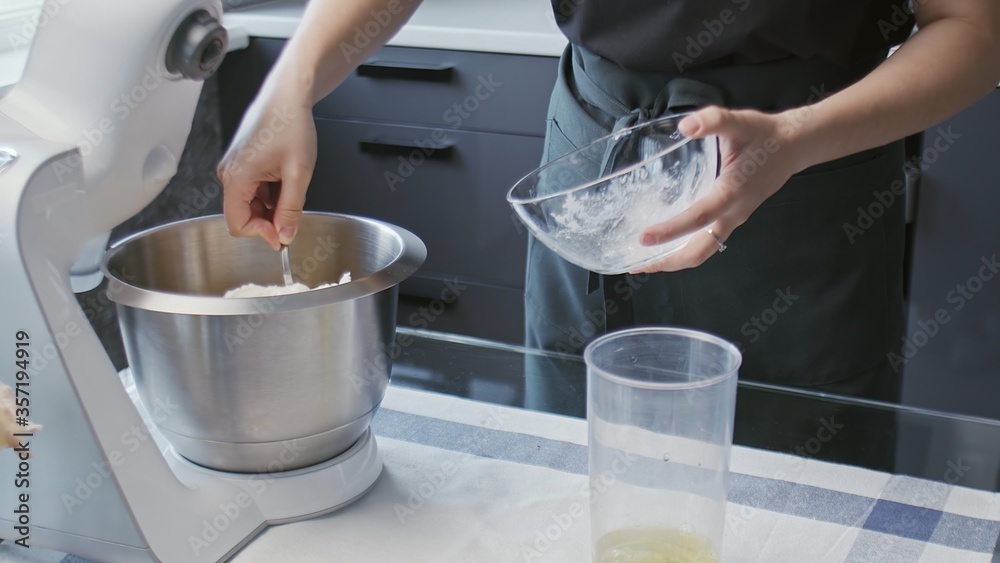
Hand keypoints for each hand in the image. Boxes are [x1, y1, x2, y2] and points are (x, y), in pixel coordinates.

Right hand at [217, 86, 316, 250]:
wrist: (288, 96)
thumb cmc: (291, 125)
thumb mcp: (298, 173)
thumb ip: (290, 209)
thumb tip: (284, 235)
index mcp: (236, 176)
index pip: (238, 224)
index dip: (261, 234)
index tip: (283, 235)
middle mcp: (229, 173)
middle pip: (243, 215)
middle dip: (269, 220)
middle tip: (294, 213)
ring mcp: (234, 167)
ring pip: (250, 203)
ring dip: (272, 205)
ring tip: (292, 185)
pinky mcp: (242, 163)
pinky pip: (253, 189)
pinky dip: (271, 192)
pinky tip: (285, 179)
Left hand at [629, 106, 801, 273]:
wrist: (794, 146)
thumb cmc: (766, 135)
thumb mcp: (740, 122)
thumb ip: (714, 120)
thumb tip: (686, 126)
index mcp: (733, 192)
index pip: (698, 218)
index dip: (670, 230)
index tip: (644, 237)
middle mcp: (733, 213)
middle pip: (699, 251)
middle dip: (668, 262)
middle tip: (635, 265)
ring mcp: (733, 219)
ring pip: (703, 250)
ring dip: (674, 259)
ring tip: (643, 262)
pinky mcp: (731, 218)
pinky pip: (706, 241)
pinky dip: (683, 247)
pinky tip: (665, 242)